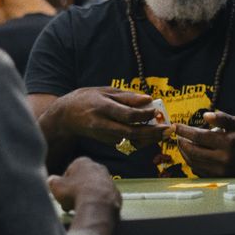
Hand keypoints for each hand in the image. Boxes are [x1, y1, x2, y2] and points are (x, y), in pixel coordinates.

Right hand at [48, 87, 167, 150]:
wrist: (66, 116)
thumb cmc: (88, 99)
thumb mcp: (105, 91)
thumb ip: (127, 96)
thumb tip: (148, 99)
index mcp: (102, 108)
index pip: (127, 115)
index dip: (144, 115)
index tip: (157, 111)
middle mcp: (103, 124)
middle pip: (131, 132)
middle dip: (152, 133)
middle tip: (168, 129)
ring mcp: (104, 136)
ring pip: (131, 141)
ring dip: (150, 139)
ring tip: (164, 132)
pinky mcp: (107, 142)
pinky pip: (128, 143)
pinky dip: (142, 140)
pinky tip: (152, 134)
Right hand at [48, 157, 120, 212]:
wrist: (97, 205)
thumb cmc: (75, 193)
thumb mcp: (56, 186)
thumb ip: (52, 181)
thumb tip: (51, 181)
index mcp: (83, 162)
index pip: (70, 171)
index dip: (63, 184)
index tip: (61, 193)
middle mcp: (98, 168)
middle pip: (83, 180)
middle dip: (75, 190)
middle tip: (69, 202)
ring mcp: (109, 181)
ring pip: (93, 189)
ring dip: (86, 197)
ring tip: (79, 208)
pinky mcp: (115, 193)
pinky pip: (103, 199)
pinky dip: (97, 204)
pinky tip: (90, 211)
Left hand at [172, 110, 234, 176]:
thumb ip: (223, 118)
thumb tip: (205, 116)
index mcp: (228, 143)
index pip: (199, 136)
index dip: (184, 131)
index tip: (176, 126)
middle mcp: (223, 158)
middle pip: (193, 151)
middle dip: (181, 142)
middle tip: (177, 135)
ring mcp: (220, 171)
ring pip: (194, 162)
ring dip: (184, 152)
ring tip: (182, 143)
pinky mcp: (219, 178)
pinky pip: (199, 170)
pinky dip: (192, 162)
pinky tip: (190, 154)